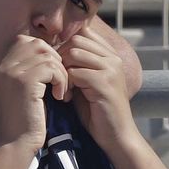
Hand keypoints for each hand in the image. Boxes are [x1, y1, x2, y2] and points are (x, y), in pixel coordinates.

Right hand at [0, 35, 66, 149]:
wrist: (16, 143)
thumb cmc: (26, 120)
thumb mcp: (25, 90)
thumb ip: (32, 70)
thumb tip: (53, 53)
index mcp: (3, 66)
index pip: (26, 41)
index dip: (45, 52)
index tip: (53, 73)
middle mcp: (5, 66)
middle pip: (38, 44)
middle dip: (56, 60)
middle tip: (61, 81)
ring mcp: (13, 73)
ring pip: (48, 56)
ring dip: (62, 73)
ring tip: (62, 91)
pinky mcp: (25, 82)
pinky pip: (52, 68)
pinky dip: (62, 81)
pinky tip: (60, 97)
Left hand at [60, 28, 142, 153]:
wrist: (116, 134)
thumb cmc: (96, 110)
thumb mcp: (85, 82)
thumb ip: (75, 65)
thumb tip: (51, 51)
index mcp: (110, 56)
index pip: (83, 34)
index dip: (65, 47)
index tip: (59, 66)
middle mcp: (113, 58)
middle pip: (76, 41)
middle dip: (60, 57)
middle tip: (58, 78)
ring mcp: (111, 69)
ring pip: (74, 53)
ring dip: (62, 71)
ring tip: (64, 88)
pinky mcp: (105, 83)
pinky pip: (76, 72)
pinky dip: (66, 84)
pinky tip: (68, 97)